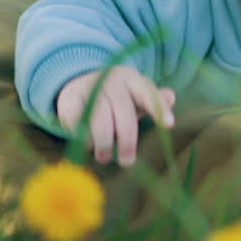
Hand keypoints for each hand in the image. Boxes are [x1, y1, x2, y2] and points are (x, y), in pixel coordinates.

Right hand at [56, 66, 175, 167]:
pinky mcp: (70, 97)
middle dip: (127, 140)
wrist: (79, 87)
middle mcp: (111, 79)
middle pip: (123, 112)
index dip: (158, 109)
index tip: (169, 125)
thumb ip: (154, 102)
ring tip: (104, 157)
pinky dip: (84, 137)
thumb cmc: (116, 100)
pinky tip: (87, 145)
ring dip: (104, 142)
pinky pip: (78, 121)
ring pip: (100, 118)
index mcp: (131, 79)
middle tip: (127, 162)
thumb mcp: (136, 101)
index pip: (147, 92)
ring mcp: (89, 85)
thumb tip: (170, 96)